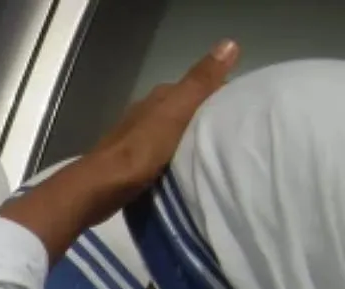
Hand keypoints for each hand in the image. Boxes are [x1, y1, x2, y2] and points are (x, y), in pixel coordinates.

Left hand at [85, 40, 239, 207]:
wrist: (99, 188)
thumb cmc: (140, 150)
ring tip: (216, 153)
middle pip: (185, 111)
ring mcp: (136, 138)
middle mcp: (146, 112)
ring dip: (191, 139)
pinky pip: (161, 154)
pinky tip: (186, 167)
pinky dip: (175, 156)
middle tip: (234, 135)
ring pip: (172, 132)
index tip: (245, 110)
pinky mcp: (131, 162)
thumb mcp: (176, 112)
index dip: (222, 94)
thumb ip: (200, 83)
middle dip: (207, 119)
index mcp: (158, 97)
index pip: (197, 87)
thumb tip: (229, 43)